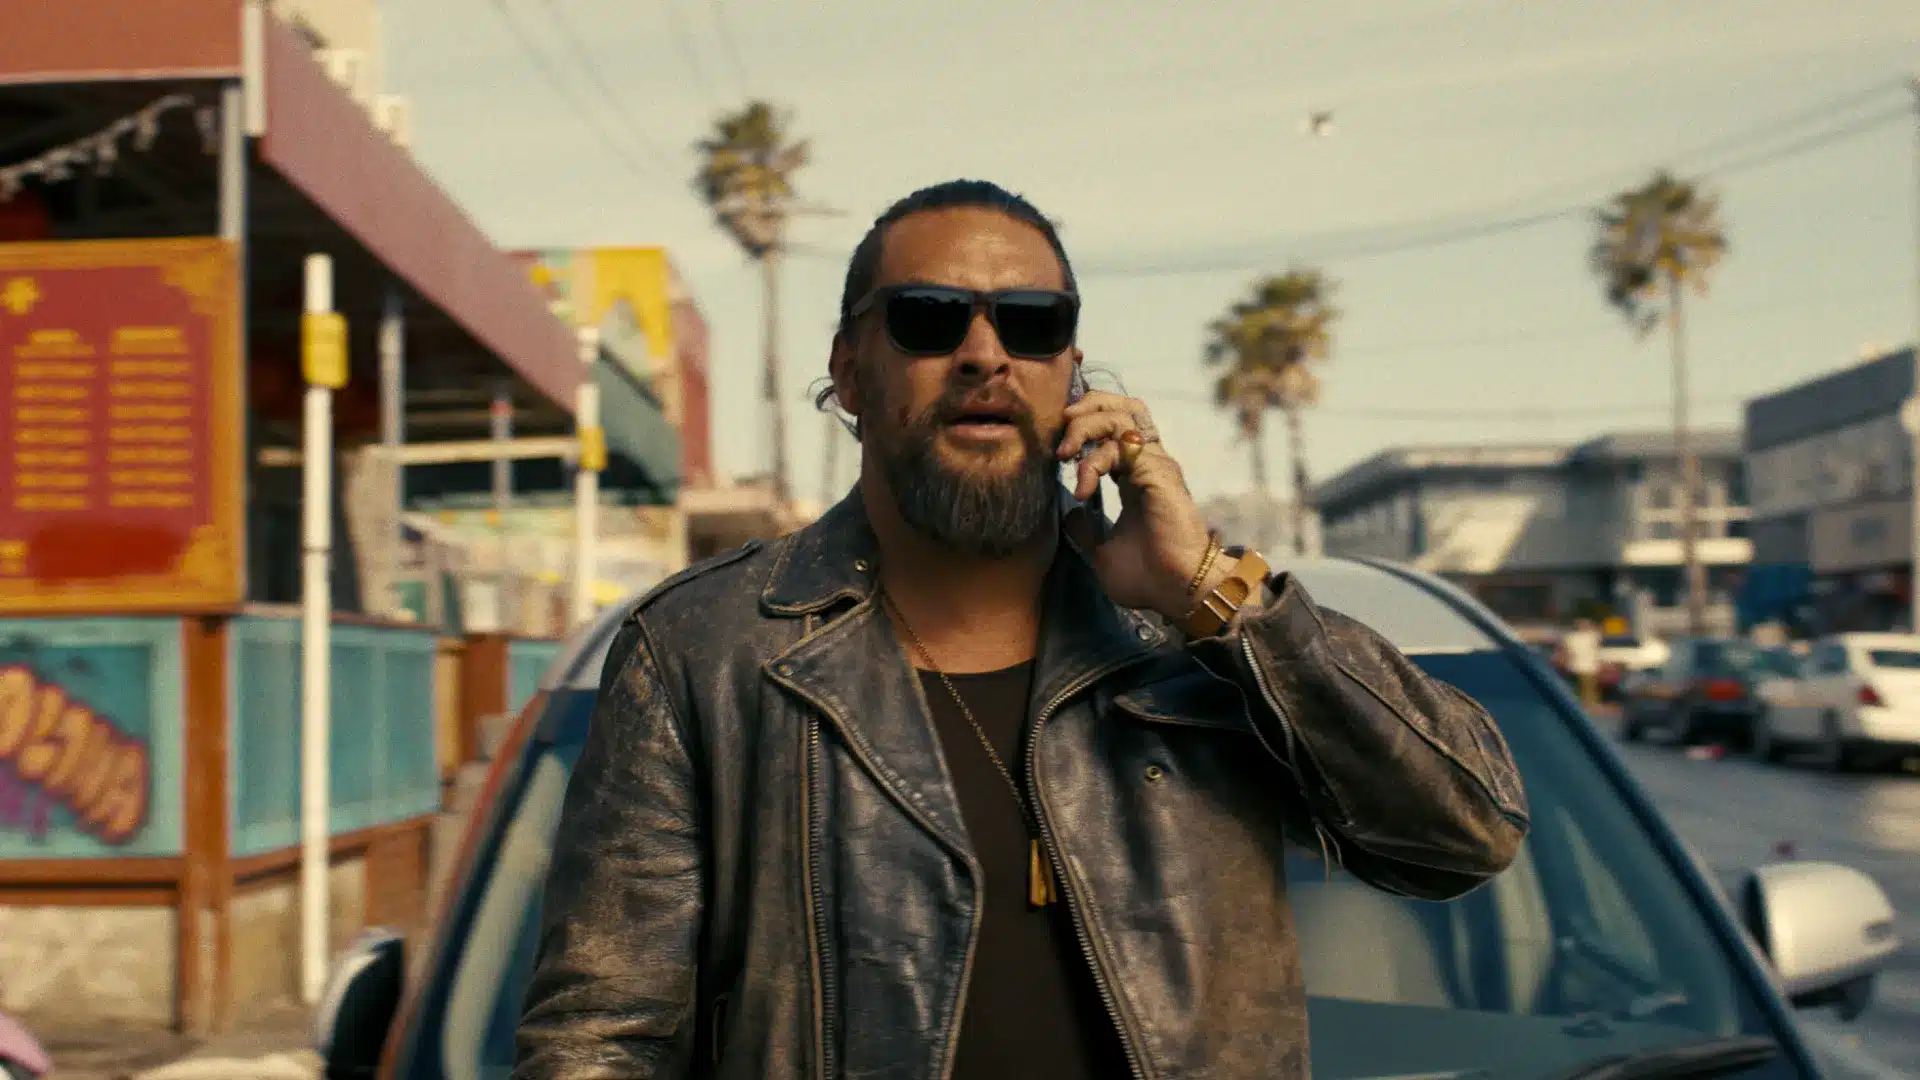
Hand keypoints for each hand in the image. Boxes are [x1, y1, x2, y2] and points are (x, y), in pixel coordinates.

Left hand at [1055, 390, 1231, 619]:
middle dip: (1085, 409)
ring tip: (1064, 454)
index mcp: (1136, 477)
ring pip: (1120, 417)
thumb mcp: (1101, 552)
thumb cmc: (1148, 578)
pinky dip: (1093, 462)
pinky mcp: (1158, 472)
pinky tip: (1083, 489)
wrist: (1176, 592)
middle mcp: (1148, 465)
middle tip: (1060, 434)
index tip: (1060, 445)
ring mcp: (1155, 466)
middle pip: (1121, 408)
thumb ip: (1086, 529)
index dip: (1087, 422)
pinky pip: (1120, 447)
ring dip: (1084, 427)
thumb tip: (1069, 514)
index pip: (1116, 428)